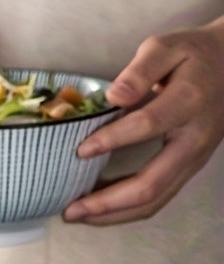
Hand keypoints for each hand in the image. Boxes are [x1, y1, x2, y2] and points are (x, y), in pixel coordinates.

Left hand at [64, 17, 223, 224]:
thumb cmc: (192, 55)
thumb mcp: (167, 47)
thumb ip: (141, 69)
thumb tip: (114, 96)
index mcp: (189, 101)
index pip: (149, 124)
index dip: (112, 139)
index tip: (79, 150)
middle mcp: (194, 140)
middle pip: (151, 184)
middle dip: (106, 202)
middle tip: (69, 210)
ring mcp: (193, 161)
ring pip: (154, 201)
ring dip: (112, 215)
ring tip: (77, 215)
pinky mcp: (187, 171)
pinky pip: (157, 199)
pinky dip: (124, 210)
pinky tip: (98, 209)